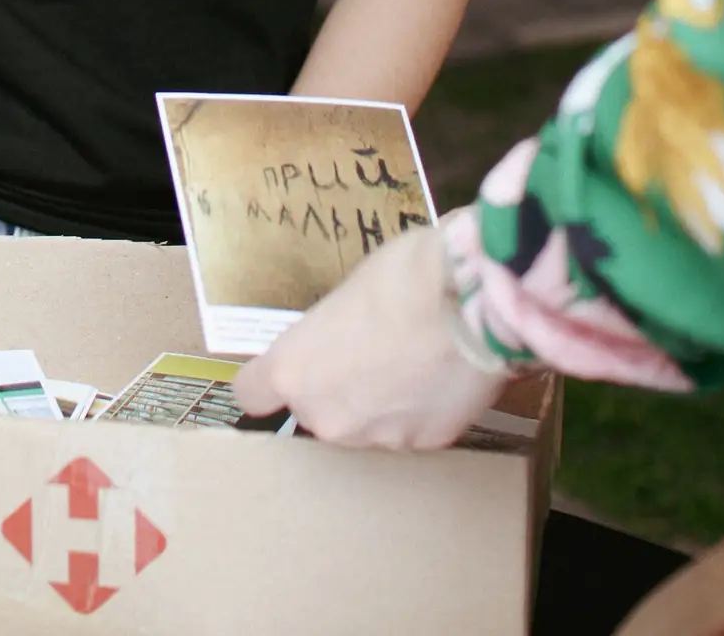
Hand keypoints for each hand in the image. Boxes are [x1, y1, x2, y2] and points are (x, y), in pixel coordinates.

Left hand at [231, 223, 506, 449]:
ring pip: (364, 424)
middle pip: (316, 409)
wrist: (470, 304)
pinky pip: (409, 428)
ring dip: (378, 403)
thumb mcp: (345, 294)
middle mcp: (326, 416)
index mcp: (294, 372)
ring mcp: (376, 437)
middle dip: (335, 387)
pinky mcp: (424, 444)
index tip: (285, 370)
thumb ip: (329, 333)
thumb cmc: (399, 278)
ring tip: (413, 361)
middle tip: (368, 352)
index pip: (252, 394)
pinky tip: (438, 375)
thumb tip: (339, 340)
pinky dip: (419, 410)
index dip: (268, 381)